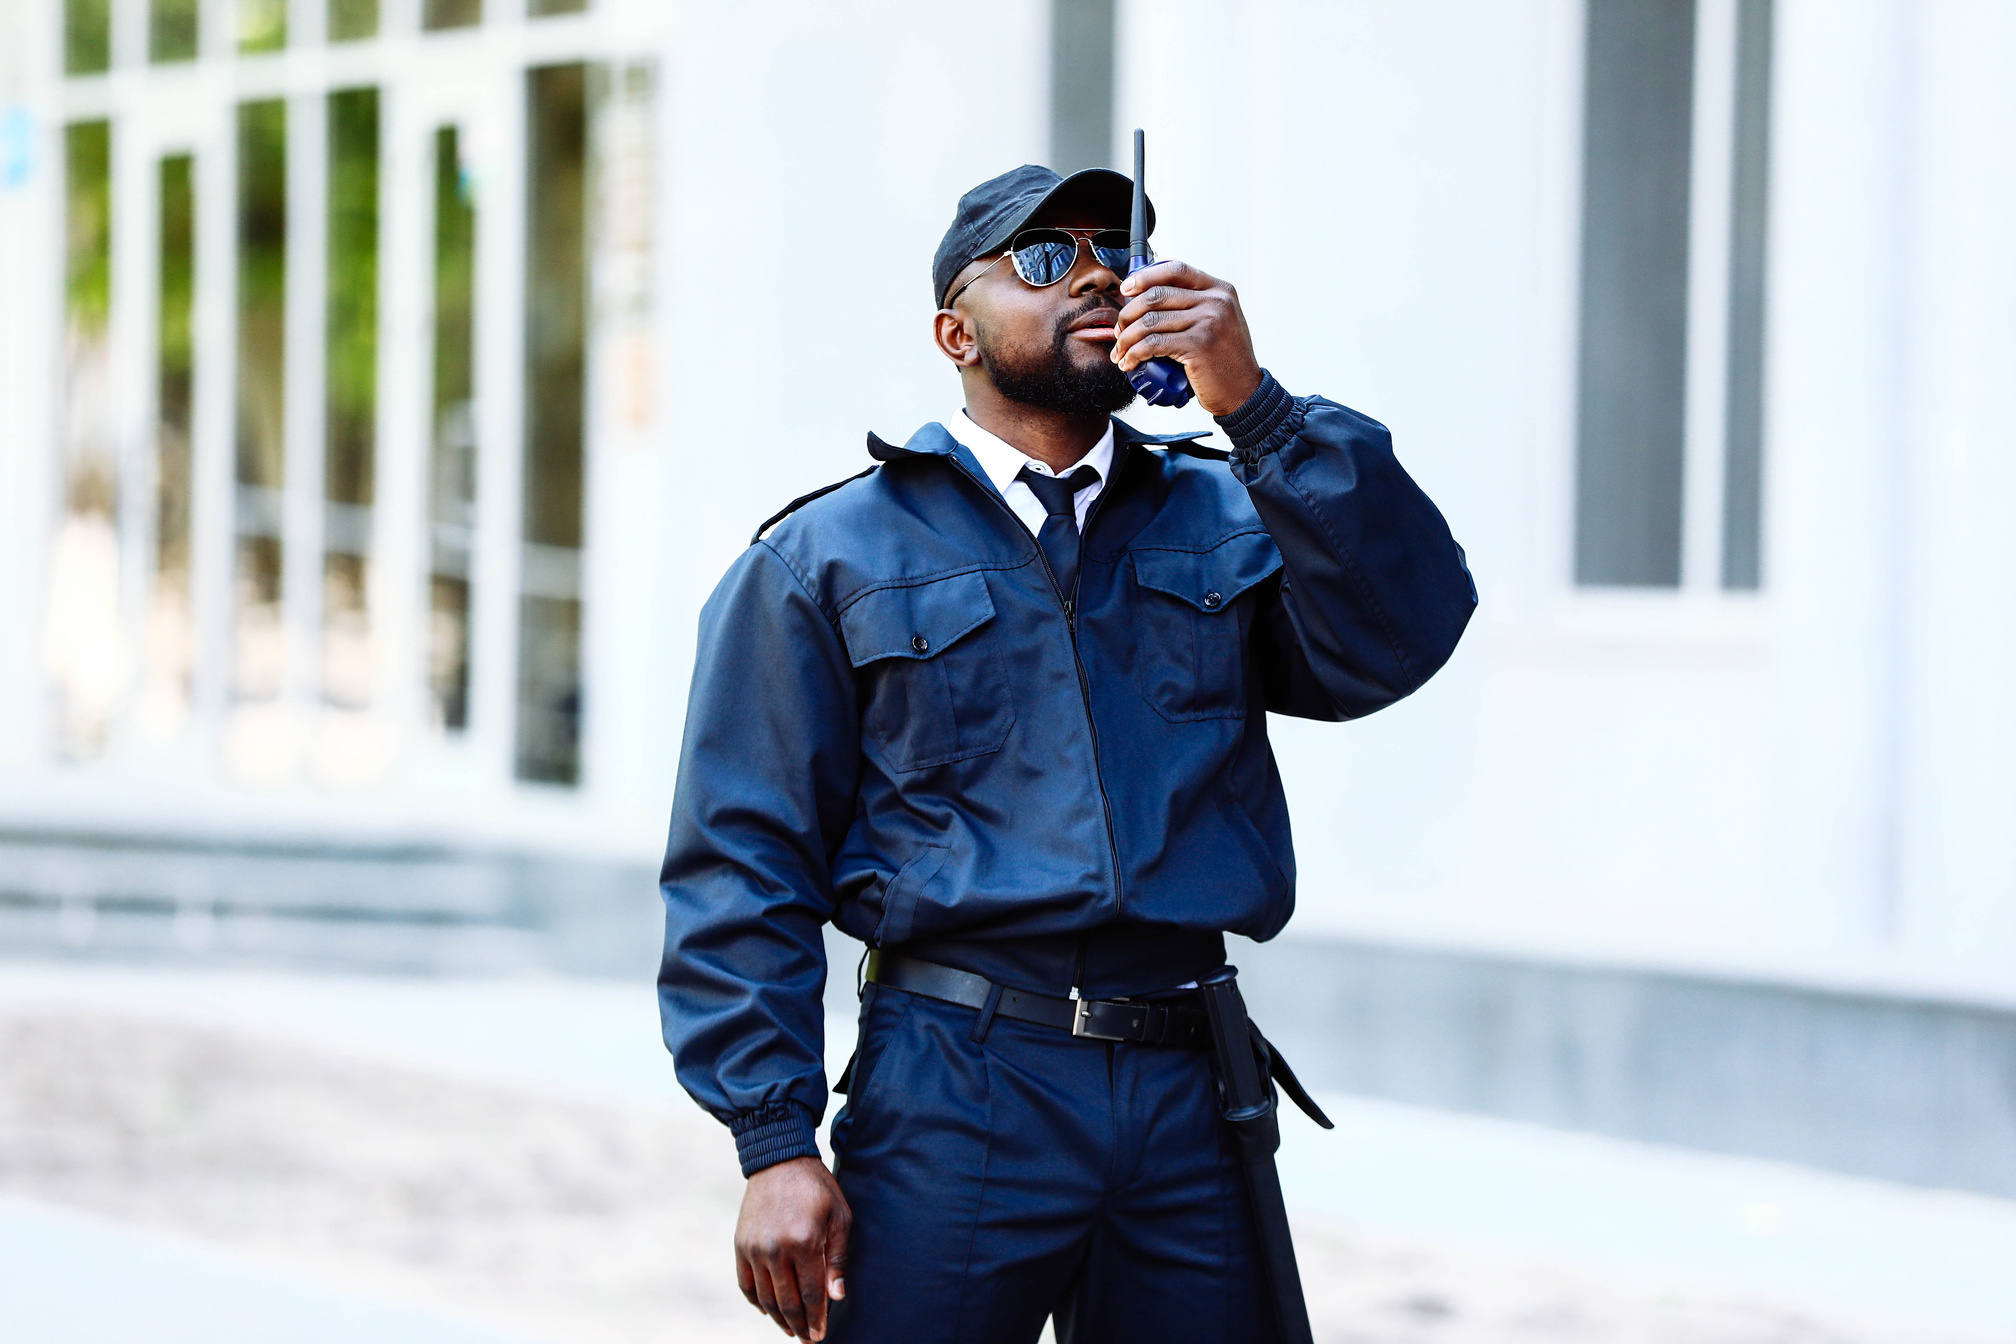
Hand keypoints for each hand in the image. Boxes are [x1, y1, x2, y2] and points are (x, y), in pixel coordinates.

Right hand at [735, 1155, 851, 1340]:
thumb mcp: (839, 1217)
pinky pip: (746, 1284)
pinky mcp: (740, 1245)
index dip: (817, 1319)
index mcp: (805, 1242)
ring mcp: (754, 1248)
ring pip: (765, 1298)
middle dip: (799, 1325)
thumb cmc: (817, 1188)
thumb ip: (837, 1258)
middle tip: (807, 1339)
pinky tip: (768, 1310)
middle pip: (787, 1302)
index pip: (812, 1294)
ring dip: (778, 1318)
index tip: (820, 1336)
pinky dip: (756, 1301)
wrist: (779, 1160)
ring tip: (790, 1329)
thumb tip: (836, 1296)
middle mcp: (776, 1249)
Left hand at [1112, 260, 1264, 416]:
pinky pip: (1153, 344)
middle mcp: (1216, 301)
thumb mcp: (1221, 321)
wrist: (1245, 392)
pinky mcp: (1198, 345)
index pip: (1176, 269)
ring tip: (1120, 352)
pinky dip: (1134, 354)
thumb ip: (1198, 304)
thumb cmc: (1226, 361)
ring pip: (1150, 321)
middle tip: (1120, 331)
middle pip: (1156, 295)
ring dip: (1126, 338)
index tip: (1126, 289)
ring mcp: (1208, 321)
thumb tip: (1155, 294)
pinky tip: (1129, 363)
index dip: (1145, 276)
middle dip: (1128, 313)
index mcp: (1220, 290)